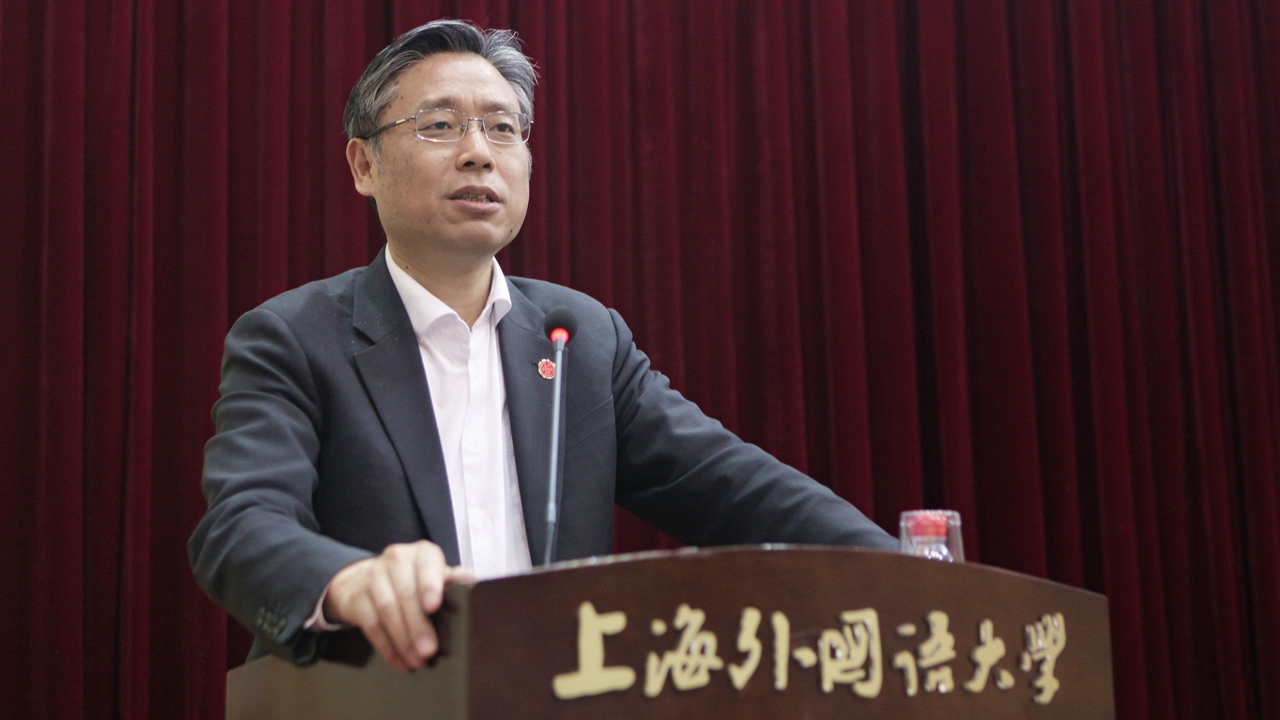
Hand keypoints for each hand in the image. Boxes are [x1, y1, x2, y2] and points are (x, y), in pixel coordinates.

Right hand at [323, 540, 475, 671]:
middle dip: (418, 626)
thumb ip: (452, 581)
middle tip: (429, 650)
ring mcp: (373, 576)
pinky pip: (371, 625)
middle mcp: (396, 559)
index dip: (430, 585)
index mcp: (422, 553)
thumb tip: (470, 580)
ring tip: (417, 660)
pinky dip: (387, 647)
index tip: (433, 606)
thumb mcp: (436, 577)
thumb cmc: (414, 580)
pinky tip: (400, 661)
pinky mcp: (357, 597)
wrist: (368, 579)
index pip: (427, 564)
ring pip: (387, 610)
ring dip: (403, 640)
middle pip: (406, 594)